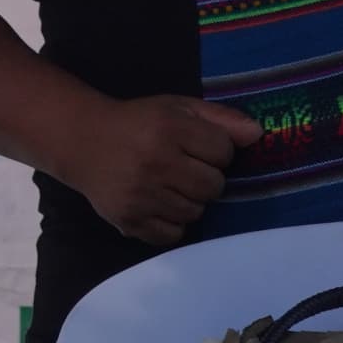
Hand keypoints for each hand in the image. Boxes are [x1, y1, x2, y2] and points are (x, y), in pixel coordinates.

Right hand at [60, 92, 258, 245]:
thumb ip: (220, 119)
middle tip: (183, 167)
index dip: (215, 149)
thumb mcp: (178, 108)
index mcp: (169, 128)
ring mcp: (142, 195)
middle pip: (213, 186)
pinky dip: (172, 222)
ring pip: (196, 212)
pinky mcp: (130, 221)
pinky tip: (158, 203)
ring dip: (189, 200)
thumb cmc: (138, 122)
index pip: (223, 152)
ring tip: (169, 184)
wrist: (83, 141)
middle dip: (205, 177)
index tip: (197, 146)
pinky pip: (174, 234)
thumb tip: (259, 135)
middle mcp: (156, 163)